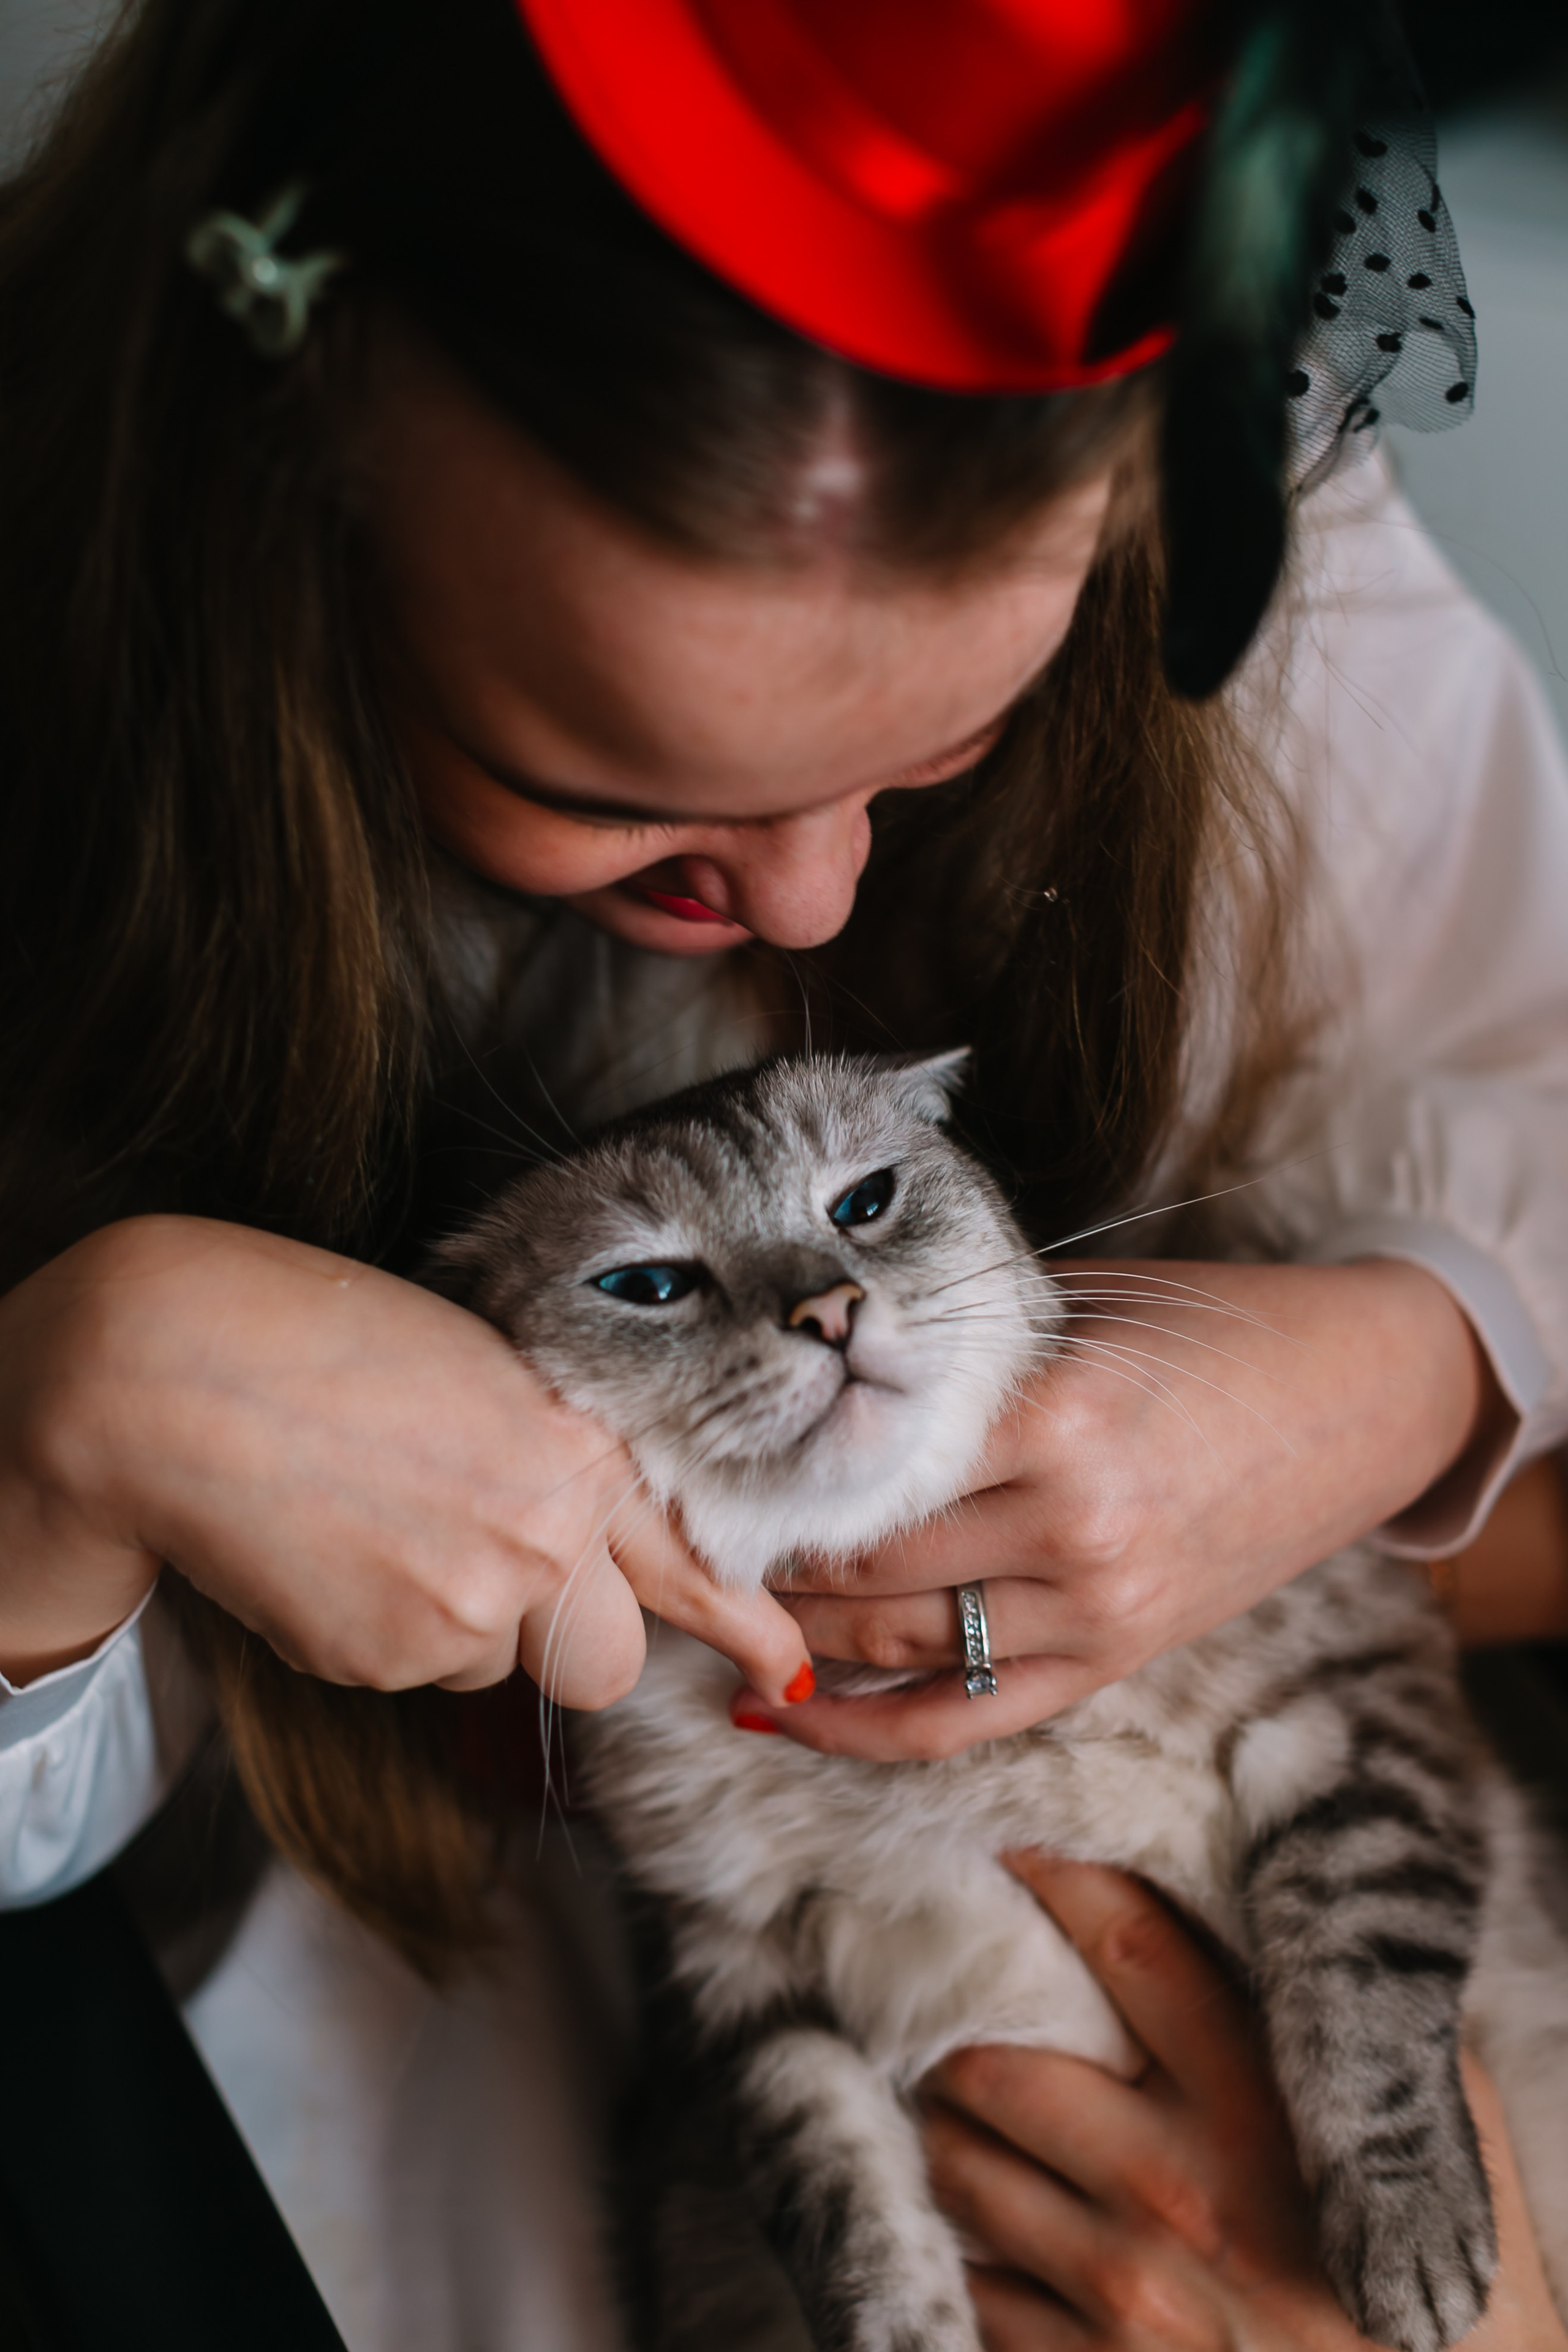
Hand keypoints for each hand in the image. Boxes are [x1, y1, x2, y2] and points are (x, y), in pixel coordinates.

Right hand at [0, 1217, 809, 1703]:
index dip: (746, 1629)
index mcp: (578, 1447)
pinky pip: (414, 1669)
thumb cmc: (324, 1339)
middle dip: (573, 1636)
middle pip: (608, 1661)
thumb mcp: (482, 1370)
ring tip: (379, 1519)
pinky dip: (385, 1623)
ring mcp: (461, 1610)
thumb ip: (554, 1454)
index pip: (691, 1565)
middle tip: (501, 1570)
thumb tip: (584, 1535)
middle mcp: (542, 1541)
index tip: (784, 1676)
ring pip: (497, 1664)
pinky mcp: (382, 1658)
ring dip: (461, 1617)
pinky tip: (334, 1546)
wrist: (173, 1376)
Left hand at [735, 1257, 1499, 1757]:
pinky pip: (960, 1720)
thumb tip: (821, 1367)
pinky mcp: (1112, 1662)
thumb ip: (964, 1347)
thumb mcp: (1084, 1308)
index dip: (771, 1467)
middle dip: (762, 1553)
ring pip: (896, 1644)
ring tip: (716, 1607)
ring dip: (792, 1634)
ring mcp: (1095, 1610)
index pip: (866, 1462)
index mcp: (1055, 1415)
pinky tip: (784, 1715)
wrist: (1361, 1398)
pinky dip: (860, 1729)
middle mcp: (1071, 1525)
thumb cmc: (1214, 1329)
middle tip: (687, 1531)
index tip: (702, 1457)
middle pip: (864, 1559)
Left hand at [921, 1856, 1564, 2351]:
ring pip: (963, 2165)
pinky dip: (971, 2246)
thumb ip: (1361, 2031)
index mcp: (1258, 2113)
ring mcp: (1124, 2294)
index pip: (1131, 1949)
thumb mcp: (1436, 2141)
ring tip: (958, 2103)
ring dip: (949, 2126)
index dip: (1062, 1880)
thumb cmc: (1447, 2300)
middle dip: (965, 2026)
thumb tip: (1298, 1926)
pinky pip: (978, 2284)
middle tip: (959, 2001)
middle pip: (1001, 2062)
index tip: (1021, 1845)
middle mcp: (1174, 2194)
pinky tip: (993, 2225)